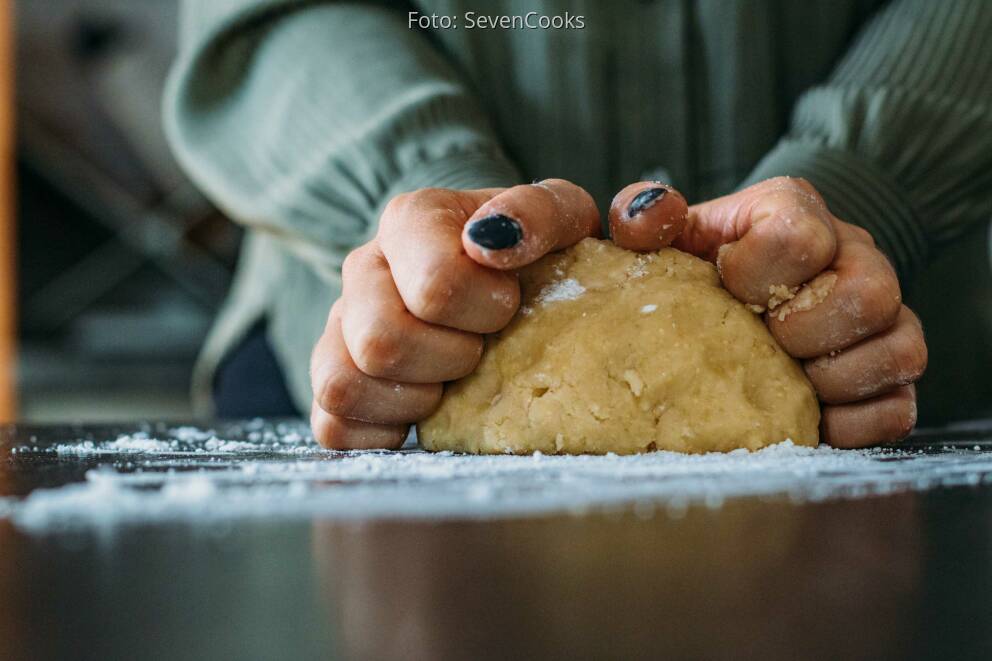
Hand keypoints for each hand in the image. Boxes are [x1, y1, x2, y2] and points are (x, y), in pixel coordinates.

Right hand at [310, 179, 600, 448]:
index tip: (509, 303)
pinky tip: (420, 414)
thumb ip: (537, 213)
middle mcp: (363, 268)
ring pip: (343, 386)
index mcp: (411, 221)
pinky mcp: (332, 379)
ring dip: (413, 401)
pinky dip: (380, 434)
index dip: (488, 311)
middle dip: (451, 360)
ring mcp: (340, 325)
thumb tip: (490, 240)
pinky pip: (331, 427)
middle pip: (381, 342)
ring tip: (450, 381)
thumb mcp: (563, 217)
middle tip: (482, 348)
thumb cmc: (537, 253)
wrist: (510, 277)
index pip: (436, 287)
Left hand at [610, 177, 925, 447]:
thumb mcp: (663, 239)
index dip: (757, 275)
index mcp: (795, 212)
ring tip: (783, 381)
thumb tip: (642, 215)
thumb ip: (643, 217)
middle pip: (869, 291)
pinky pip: (898, 408)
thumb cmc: (693, 271)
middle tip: (762, 342)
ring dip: (831, 380)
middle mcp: (853, 255)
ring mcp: (882, 317)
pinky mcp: (891, 376)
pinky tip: (808, 418)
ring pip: (899, 348)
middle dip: (801, 331)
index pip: (801, 236)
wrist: (729, 301)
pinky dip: (851, 424)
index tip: (727, 290)